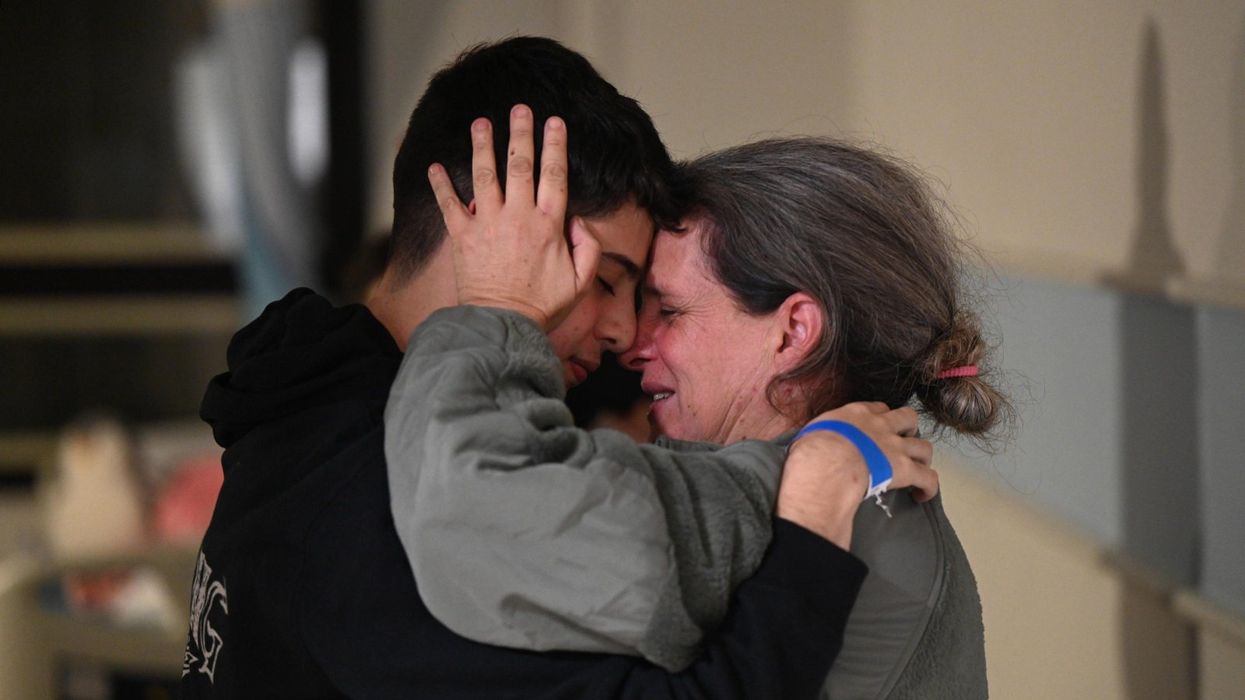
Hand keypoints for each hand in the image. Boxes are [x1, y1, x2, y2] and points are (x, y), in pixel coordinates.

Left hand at [426, 104, 600, 330]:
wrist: (502, 325)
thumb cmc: (541, 307)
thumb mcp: (579, 283)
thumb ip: (588, 250)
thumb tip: (581, 223)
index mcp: (548, 225)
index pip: (554, 175)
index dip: (556, 145)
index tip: (555, 122)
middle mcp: (518, 216)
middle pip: (520, 164)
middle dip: (521, 133)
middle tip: (520, 108)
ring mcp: (488, 224)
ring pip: (486, 174)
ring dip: (483, 145)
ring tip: (481, 122)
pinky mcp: (463, 236)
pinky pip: (449, 204)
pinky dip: (441, 184)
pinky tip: (434, 165)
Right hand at [777, 403, 937, 547]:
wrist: (828, 462)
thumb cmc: (813, 448)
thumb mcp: (812, 431)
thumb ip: (822, 432)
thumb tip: (815, 441)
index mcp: (857, 414)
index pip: (878, 408)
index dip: (882, 418)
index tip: (877, 429)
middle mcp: (882, 426)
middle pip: (908, 419)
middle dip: (909, 430)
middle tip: (901, 444)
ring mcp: (896, 447)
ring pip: (924, 447)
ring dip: (922, 458)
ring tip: (915, 470)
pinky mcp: (905, 469)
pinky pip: (928, 477)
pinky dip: (928, 486)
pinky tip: (922, 495)